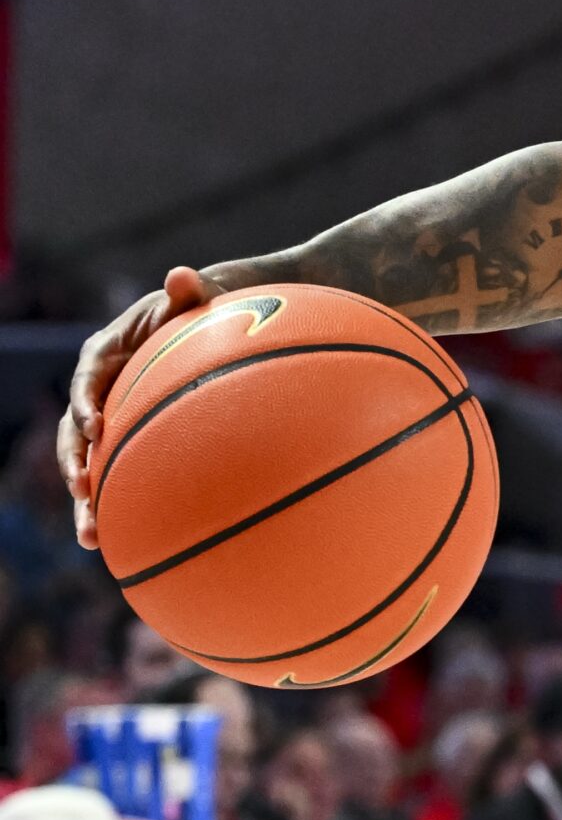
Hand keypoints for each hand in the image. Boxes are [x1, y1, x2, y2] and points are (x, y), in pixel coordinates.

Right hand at [57, 265, 220, 548]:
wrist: (227, 323)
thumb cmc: (214, 306)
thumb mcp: (205, 294)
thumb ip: (192, 291)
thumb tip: (182, 275)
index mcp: (111, 349)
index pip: (89, 373)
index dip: (86, 398)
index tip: (95, 424)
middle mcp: (104, 385)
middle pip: (77, 428)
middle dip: (75, 462)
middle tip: (81, 489)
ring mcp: (115, 415)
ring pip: (91, 461)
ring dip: (87, 500)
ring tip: (92, 536)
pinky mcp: (133, 440)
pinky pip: (120, 474)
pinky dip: (117, 506)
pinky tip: (119, 544)